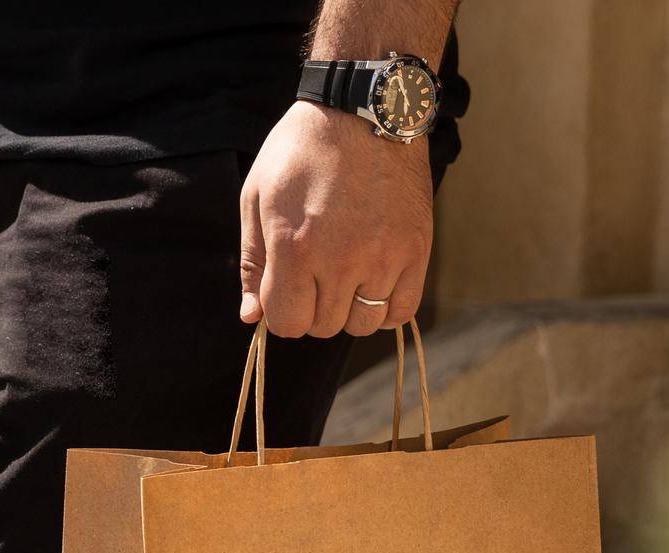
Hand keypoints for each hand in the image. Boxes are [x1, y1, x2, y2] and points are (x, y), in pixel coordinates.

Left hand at [240, 101, 431, 338]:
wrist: (365, 108)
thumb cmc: (304, 151)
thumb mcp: (258, 197)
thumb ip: (253, 262)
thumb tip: (253, 317)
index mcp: (295, 247)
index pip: (287, 323)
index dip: (282, 312)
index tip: (287, 290)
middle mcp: (341, 260)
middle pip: (324, 327)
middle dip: (314, 308)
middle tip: (317, 272)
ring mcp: (383, 258)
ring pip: (361, 325)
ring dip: (349, 309)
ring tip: (347, 273)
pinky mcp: (415, 252)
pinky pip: (400, 313)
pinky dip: (384, 308)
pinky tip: (374, 283)